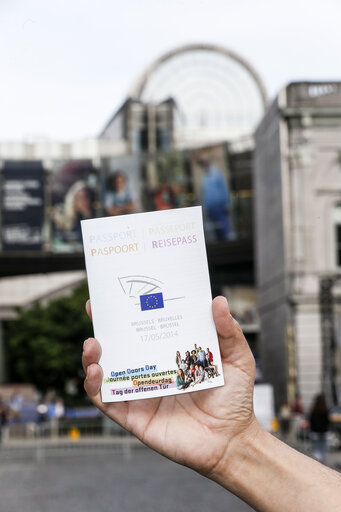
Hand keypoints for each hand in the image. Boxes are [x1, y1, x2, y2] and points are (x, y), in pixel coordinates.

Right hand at [82, 296, 257, 478]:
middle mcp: (152, 371)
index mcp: (171, 354)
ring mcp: (141, 393)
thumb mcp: (237, 358)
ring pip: (106, 372)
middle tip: (96, 309)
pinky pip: (106, 401)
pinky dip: (94, 387)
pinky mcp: (134, 416)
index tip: (118, 294)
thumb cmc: (235, 399)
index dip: (130, 312)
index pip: (146, 329)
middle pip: (120, 346)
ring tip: (93, 343)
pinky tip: (96, 372)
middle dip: (103, 327)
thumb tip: (219, 301)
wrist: (233, 441)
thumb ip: (228, 331)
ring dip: (92, 357)